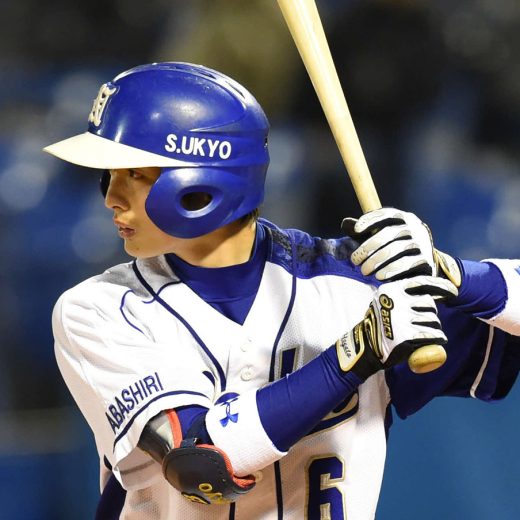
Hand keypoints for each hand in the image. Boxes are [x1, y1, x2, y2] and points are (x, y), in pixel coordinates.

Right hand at [335, 275, 456, 379]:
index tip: (454, 291)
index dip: (441, 286)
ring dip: (434, 327)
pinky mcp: (407, 336)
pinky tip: (433, 340)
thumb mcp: (387, 301)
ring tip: (422, 333)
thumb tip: (434, 291)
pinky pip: (433, 335)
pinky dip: (437, 338)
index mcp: (392, 289)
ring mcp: (402, 318)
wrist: (367, 347)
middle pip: (429, 304)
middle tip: (422, 322)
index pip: (422, 282)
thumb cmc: (381, 323)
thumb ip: (405, 294)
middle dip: (431, 314)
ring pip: (433, 320)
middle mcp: (397, 301)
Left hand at [342, 208, 460, 286]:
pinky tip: (379, 276)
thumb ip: (365, 231)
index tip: (356, 229)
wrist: (422, 264)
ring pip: (396, 249)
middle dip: (368, 247)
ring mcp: (421, 242)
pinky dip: (391, 270)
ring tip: (364, 271)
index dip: (370, 219)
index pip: (386, 214)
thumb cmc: (395, 247)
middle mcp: (414, 227)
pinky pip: (407, 263)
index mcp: (403, 218)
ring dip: (377, 261)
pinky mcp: (426, 259)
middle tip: (354, 260)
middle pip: (388, 233)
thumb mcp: (381, 236)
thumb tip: (345, 223)